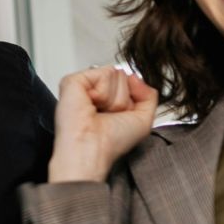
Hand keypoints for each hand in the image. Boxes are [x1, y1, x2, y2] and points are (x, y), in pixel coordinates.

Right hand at [48, 66, 157, 182]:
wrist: (92, 149)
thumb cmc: (111, 142)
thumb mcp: (143, 120)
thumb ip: (149, 95)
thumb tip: (135, 77)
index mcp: (109, 99)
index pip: (129, 81)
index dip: (132, 97)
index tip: (122, 115)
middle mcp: (96, 91)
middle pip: (124, 76)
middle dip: (123, 98)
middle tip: (109, 114)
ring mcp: (84, 85)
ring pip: (115, 73)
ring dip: (114, 98)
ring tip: (99, 111)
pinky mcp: (74, 81)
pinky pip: (104, 73)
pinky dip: (104, 92)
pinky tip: (92, 104)